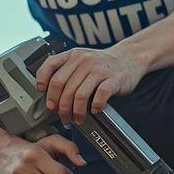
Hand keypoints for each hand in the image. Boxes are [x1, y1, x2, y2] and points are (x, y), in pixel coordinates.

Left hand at [34, 47, 148, 123]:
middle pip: (62, 86)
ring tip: (77, 118)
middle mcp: (84, 60)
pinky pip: (100, 96)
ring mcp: (99, 69)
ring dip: (76, 111)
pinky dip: (95, 107)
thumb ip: (65, 70)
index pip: (50, 67)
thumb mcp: (81, 60)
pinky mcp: (114, 79)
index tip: (47, 99)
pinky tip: (94, 110)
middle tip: (62, 116)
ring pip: (79, 94)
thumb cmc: (103, 64)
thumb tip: (48, 93)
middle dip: (59, 106)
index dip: (44, 85)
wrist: (129, 58)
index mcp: (73, 55)